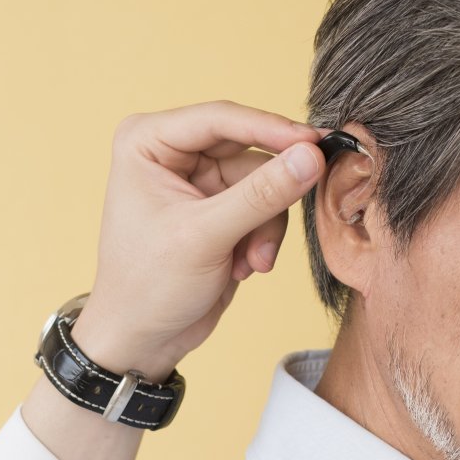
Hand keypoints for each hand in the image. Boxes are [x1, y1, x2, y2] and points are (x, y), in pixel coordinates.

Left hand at [72, 101, 324, 380]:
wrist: (142, 340)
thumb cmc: (147, 287)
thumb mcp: (205, 237)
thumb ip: (262, 194)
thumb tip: (311, 156)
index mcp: (148, 142)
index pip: (221, 119)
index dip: (272, 129)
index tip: (316, 143)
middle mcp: (173, 152)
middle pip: (251, 149)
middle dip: (270, 194)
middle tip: (300, 204)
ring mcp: (200, 181)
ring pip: (266, 182)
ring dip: (266, 226)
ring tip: (252, 261)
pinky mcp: (221, 208)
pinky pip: (266, 207)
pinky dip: (262, 238)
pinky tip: (244, 267)